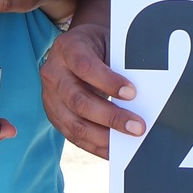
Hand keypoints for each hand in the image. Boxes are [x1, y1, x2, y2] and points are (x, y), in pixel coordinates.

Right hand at [38, 23, 144, 158]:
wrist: (76, 49)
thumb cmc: (98, 47)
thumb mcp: (107, 44)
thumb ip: (120, 64)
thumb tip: (143, 94)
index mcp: (67, 48)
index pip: (85, 66)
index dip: (108, 81)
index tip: (132, 93)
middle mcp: (53, 73)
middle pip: (79, 100)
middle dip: (111, 117)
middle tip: (138, 126)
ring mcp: (50, 97)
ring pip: (74, 123)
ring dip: (104, 137)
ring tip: (128, 141)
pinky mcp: (54, 116)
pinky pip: (74, 136)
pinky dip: (96, 146)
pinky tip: (115, 149)